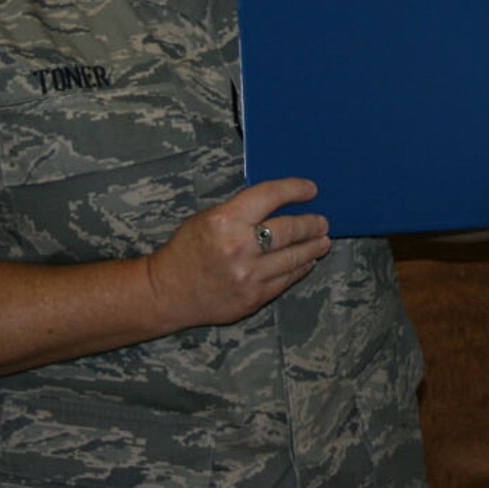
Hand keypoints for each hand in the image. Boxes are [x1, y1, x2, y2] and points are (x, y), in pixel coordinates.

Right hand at [143, 177, 332, 329]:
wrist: (166, 293)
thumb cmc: (186, 250)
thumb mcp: (208, 218)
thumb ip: (243, 211)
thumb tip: (281, 203)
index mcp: (226, 220)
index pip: (271, 196)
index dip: (295, 190)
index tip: (311, 189)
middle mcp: (240, 247)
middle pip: (290, 229)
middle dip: (311, 224)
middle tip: (322, 221)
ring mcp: (248, 275)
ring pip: (294, 257)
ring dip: (312, 248)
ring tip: (322, 241)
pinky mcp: (253, 298)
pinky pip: (286, 280)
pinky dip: (299, 269)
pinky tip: (305, 262)